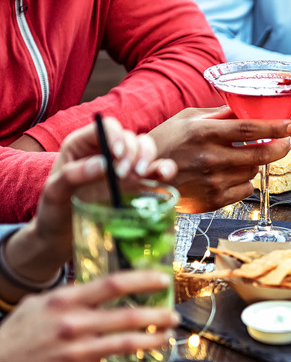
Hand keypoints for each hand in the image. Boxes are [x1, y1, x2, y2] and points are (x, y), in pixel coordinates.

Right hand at [0, 270, 179, 361]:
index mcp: (65, 302)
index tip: (163, 279)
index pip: (113, 284)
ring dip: (154, 341)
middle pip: (128, 316)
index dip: (143, 280)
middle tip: (173, 315)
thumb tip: (97, 287)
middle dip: (158, 316)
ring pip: (128, 344)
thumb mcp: (39, 305)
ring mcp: (77, 353)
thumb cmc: (15, 337)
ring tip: (166, 338)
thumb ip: (70, 295)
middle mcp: (74, 325)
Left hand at [6, 119, 176, 288]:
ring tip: (139, 175)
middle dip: (132, 151)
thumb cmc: (56, 210)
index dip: (115, 135)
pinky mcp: (139, 182)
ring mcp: (125, 166)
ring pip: (146, 147)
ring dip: (148, 157)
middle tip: (124, 174)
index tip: (116, 154)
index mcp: (83, 145)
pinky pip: (158, 168)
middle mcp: (107, 152)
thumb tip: (103, 164)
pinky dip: (165, 168)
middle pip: (130, 136)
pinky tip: (164, 175)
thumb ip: (73, 175)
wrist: (65, 234)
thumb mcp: (54, 192)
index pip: (106, 127)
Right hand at [148, 107, 290, 212]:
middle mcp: (210, 158)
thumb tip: (249, 109)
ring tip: (241, 156)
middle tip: (286, 141)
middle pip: (260, 155)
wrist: (141, 175)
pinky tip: (231, 174)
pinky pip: (244, 190)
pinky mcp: (212, 201)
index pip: (249, 130)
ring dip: (254, 163)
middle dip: (280, 147)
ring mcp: (212, 182)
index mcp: (204, 133)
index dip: (275, 128)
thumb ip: (221, 114)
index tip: (290, 125)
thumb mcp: (188, 118)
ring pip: (253, 172)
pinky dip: (244, 181)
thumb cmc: (166, 141)